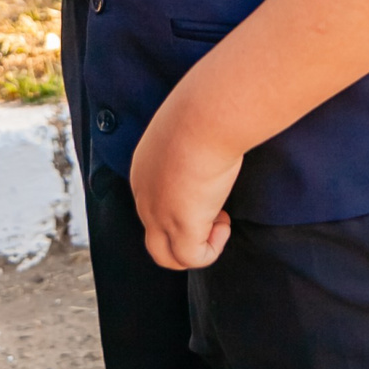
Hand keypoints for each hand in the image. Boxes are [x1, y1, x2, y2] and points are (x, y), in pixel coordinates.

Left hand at [128, 100, 241, 271]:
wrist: (208, 115)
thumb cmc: (206, 109)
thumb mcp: (190, 124)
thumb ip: (194, 136)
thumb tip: (217, 130)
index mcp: (144, 170)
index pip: (155, 203)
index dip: (185, 203)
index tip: (211, 185)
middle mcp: (145, 197)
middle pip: (155, 237)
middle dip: (187, 232)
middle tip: (216, 211)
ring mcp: (159, 215)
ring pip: (167, 256)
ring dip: (197, 246)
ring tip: (221, 221)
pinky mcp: (182, 226)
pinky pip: (192, 259)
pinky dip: (212, 249)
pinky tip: (225, 224)